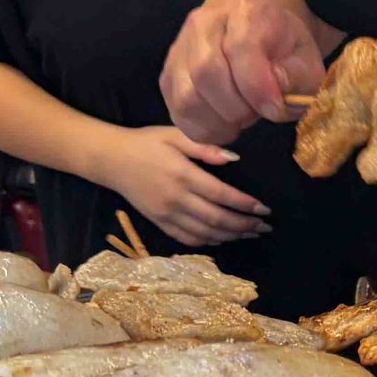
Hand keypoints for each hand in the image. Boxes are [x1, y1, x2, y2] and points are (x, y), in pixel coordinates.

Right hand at [99, 126, 269, 245]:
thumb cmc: (146, 143)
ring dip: (231, 236)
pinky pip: (187, 238)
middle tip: (264, 226)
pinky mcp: (159, 222)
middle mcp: (176, 198)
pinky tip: (223, 238)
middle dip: (244, 225)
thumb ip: (205, 146)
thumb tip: (234, 158)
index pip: (222, 195)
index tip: (265, 209)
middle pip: (217, 218)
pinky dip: (208, 242)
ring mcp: (166, 214)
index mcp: (183, 175)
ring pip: (205, 232)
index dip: (245, 205)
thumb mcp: (174, 134)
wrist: (111, 159)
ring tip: (251, 234)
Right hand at [162, 0, 330, 143]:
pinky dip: (203, 129)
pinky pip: (177, 112)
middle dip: (236, 108)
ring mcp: (180, 48)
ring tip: (240, 119)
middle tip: (255, 115)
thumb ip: (296, 79)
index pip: (241, 49)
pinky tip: (224, 125)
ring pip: (186, 97)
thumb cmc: (283, 49)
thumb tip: (272, 101)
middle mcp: (205, 23)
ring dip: (218, 121)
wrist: (255, 32)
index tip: (274, 110)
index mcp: (246, 11)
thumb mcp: (306, 60)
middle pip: (206, 73)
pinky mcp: (168, 74)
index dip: (258, 88)